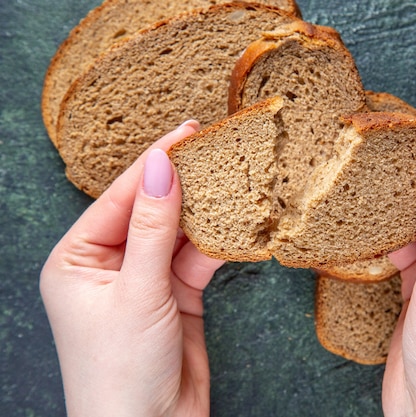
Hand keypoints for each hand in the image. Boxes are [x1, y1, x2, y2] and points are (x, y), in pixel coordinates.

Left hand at [40, 121, 224, 416]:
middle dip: (181, 184)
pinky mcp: (176, 294)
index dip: (153, 166)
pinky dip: (217, 244)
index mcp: (78, 259)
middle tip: (213, 149)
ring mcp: (145, 279)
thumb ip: (151, 228)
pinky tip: (236, 224)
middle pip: (150, 210)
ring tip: (232, 181)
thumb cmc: (120, 372)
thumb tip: (160, 168)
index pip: (119, 198)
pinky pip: (197, 258)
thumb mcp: (135, 292)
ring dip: (204, 213)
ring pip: (178, 233)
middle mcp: (109, 264)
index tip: (185, 135)